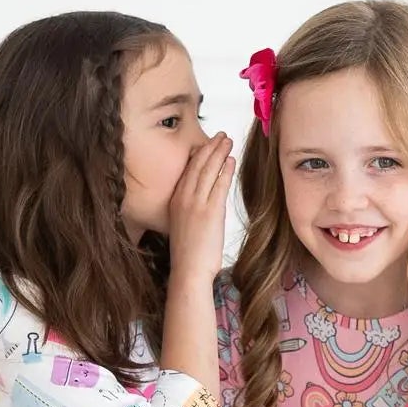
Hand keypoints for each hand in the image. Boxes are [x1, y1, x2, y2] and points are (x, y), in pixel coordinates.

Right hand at [167, 133, 234, 282]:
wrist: (188, 271)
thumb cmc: (188, 255)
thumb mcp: (183, 227)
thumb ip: (190, 212)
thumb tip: (201, 206)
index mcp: (176, 201)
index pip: (188, 171)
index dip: (199, 154)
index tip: (207, 144)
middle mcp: (184, 199)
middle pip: (198, 166)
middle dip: (210, 148)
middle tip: (221, 135)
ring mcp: (196, 204)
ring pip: (208, 171)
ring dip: (219, 153)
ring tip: (228, 141)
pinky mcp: (210, 212)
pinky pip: (219, 185)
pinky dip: (225, 170)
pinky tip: (231, 161)